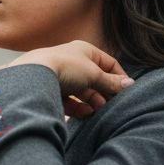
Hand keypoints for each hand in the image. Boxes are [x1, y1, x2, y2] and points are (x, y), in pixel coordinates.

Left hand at [4, 41, 132, 118]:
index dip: (119, 77)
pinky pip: (70, 101)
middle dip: (105, 93)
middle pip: (96, 80)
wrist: (33, 76)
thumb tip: (129, 85)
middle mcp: (74, 62)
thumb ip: (111, 82)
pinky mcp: (53, 91)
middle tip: (111, 106)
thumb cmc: (65, 67)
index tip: (126, 92)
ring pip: (83, 92)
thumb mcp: (94, 74)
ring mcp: (62, 77)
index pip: (109, 64)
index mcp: (85, 51)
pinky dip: (79, 108)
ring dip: (93, 102)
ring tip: (98, 111)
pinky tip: (85, 114)